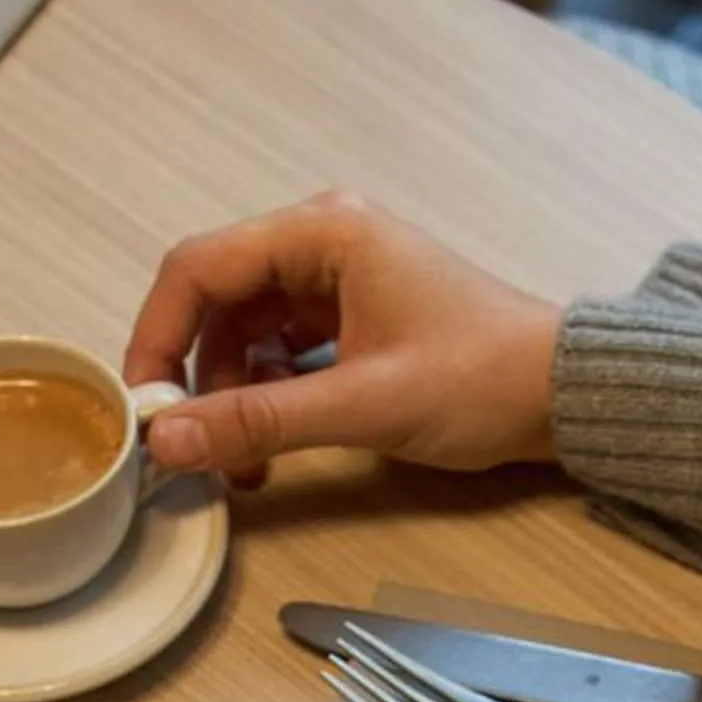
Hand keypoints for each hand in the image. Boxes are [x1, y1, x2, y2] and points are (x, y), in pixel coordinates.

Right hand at [123, 193, 562, 482]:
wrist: (558, 396)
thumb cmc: (480, 380)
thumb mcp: (362, 405)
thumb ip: (259, 422)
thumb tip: (171, 442)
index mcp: (322, 234)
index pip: (198, 269)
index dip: (156, 339)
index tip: (143, 409)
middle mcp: (321, 244)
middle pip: (215, 303)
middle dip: (193, 379)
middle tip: (185, 448)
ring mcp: (335, 282)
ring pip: (242, 336)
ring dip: (229, 400)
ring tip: (240, 466)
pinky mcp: (350, 321)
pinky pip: (278, 355)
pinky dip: (263, 400)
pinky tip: (269, 449)